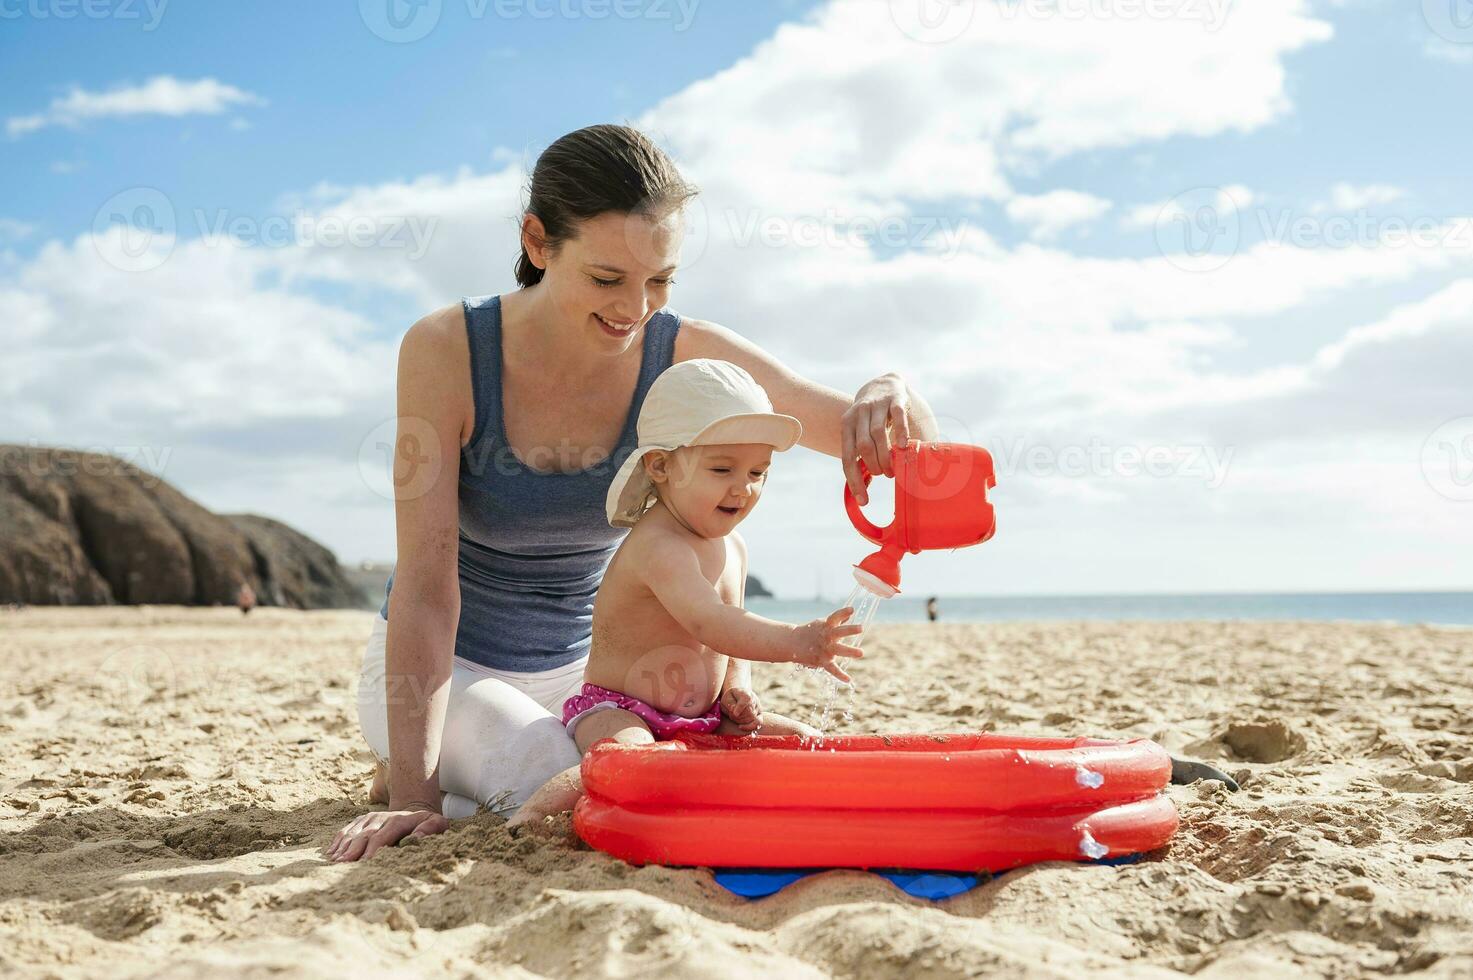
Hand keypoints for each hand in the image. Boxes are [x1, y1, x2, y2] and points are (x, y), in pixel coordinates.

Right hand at [323, 804, 447, 861]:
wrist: (416, 810)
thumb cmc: (427, 824)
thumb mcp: (437, 824)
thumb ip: (430, 829)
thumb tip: (416, 837)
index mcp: (399, 820)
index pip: (382, 836)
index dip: (373, 849)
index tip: (365, 862)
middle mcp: (381, 818)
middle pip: (364, 835)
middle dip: (353, 850)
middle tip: (342, 865)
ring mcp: (370, 818)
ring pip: (352, 832)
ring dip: (343, 846)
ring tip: (334, 861)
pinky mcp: (362, 820)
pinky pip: (347, 829)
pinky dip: (338, 841)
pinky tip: (331, 853)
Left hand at [720, 686, 763, 731]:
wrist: (737, 697)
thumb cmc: (730, 698)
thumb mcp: (726, 698)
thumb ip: (729, 703)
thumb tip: (735, 713)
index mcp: (745, 693)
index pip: (746, 699)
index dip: (741, 707)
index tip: (735, 714)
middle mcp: (754, 700)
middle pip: (748, 712)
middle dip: (737, 716)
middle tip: (731, 714)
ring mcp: (758, 708)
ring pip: (751, 718)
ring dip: (740, 721)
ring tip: (734, 717)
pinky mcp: (759, 715)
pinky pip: (758, 723)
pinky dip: (749, 727)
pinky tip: (740, 727)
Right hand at [790, 607, 864, 682]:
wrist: (792, 642)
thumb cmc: (811, 631)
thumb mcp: (823, 624)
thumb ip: (838, 620)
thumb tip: (851, 613)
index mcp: (826, 625)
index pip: (835, 617)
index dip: (843, 613)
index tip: (852, 609)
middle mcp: (826, 636)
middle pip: (839, 632)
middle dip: (850, 630)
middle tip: (861, 627)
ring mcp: (824, 649)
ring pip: (839, 650)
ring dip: (849, 651)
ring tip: (861, 653)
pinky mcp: (822, 661)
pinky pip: (832, 669)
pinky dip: (840, 675)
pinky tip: (849, 680)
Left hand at [842, 372, 911, 504]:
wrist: (884, 384)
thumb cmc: (872, 417)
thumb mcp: (861, 432)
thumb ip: (862, 455)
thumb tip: (863, 486)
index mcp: (847, 426)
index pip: (848, 457)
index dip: (854, 481)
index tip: (864, 500)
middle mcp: (858, 414)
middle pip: (863, 446)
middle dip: (873, 466)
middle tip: (885, 475)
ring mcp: (876, 405)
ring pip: (878, 433)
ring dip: (885, 455)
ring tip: (893, 469)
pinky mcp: (894, 399)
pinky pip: (897, 415)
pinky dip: (900, 431)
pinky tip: (903, 446)